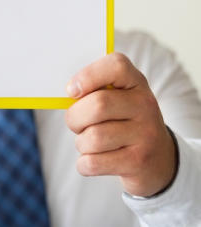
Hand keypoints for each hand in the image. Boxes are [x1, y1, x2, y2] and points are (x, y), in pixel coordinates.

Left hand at [65, 52, 176, 196]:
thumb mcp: (118, 97)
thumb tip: (69, 94)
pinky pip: (94, 162)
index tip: (72, 90)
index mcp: (136, 81)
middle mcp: (145, 104)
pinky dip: (84, 163)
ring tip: (88, 142)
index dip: (88, 75)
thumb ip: (95, 90)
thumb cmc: (125, 120)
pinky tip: (92, 160)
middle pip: (98, 105)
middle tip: (75, 122)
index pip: (116, 66)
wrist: (160, 158)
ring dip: (81, 142)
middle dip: (75, 117)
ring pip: (93, 137)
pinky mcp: (138, 161)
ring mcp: (145, 134)